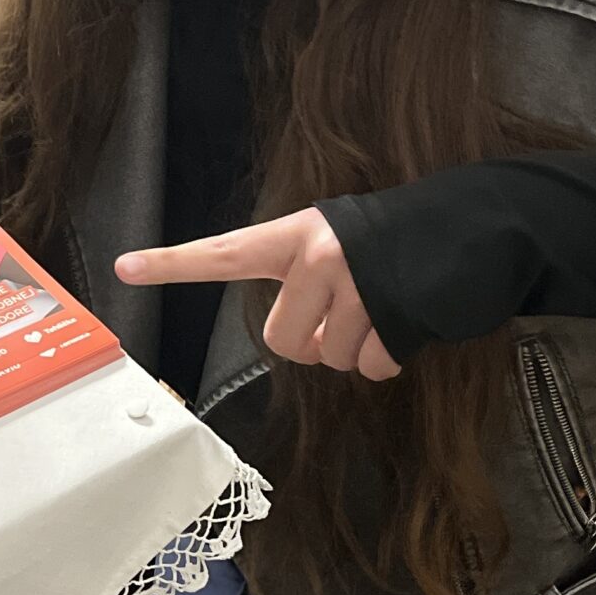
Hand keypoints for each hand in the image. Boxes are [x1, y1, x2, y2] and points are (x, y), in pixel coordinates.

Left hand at [116, 208, 400, 380]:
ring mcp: (358, 288)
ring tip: (380, 312)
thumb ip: (301, 281)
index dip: (173, 263)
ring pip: (330, 359)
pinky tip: (403, 326)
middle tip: (341, 318)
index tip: (125, 266)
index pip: (224, 253)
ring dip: (355, 351)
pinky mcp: (394, 316)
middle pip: (283, 340)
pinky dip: (387, 359)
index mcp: (295, 236)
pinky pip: (372, 368)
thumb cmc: (391, 241)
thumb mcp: (335, 241)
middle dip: (312, 343)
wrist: (470, 226)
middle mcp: (319, 257)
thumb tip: (299, 344)